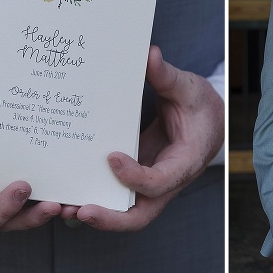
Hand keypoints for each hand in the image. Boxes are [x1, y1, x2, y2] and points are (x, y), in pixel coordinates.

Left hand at [68, 45, 223, 230]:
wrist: (210, 120)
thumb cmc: (201, 105)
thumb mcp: (187, 87)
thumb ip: (167, 75)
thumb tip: (150, 54)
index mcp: (185, 162)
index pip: (160, 182)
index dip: (135, 176)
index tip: (111, 157)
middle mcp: (167, 181)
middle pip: (140, 215)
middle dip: (109, 218)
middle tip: (80, 210)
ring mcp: (150, 183)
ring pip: (125, 212)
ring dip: (95, 214)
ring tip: (62, 206)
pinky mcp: (137, 177)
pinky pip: (117, 196)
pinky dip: (95, 197)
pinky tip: (70, 190)